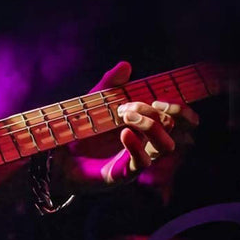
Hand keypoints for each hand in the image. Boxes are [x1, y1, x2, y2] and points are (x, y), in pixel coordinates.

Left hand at [52, 60, 198, 191]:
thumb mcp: (94, 102)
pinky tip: (123, 133)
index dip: (179, 109)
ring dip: (151, 126)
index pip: (180, 119)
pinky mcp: (122, 174)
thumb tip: (126, 65)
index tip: (158, 100)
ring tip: (125, 116)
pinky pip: (141, 163)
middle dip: (157, 112)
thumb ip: (109, 85)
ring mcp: (137, 159)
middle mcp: (147, 143)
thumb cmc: (82, 130)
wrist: (59, 155)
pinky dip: (136, 146)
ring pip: (166, 146)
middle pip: (175, 128)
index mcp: (146, 125)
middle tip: (127, 107)